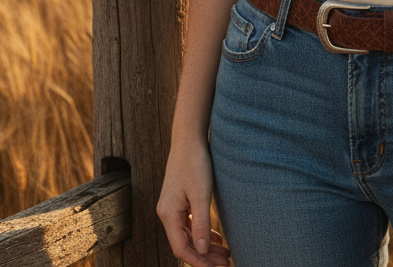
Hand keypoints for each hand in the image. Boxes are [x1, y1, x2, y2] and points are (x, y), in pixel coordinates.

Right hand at [156, 138, 231, 266]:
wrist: (189, 139)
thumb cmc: (195, 163)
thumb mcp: (201, 194)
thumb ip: (201, 223)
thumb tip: (201, 250)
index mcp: (168, 214)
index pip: (181, 248)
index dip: (197, 261)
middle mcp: (167, 214)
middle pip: (185, 244)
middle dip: (204, 256)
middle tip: (225, 264)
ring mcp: (172, 207)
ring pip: (188, 235)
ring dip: (205, 246)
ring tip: (224, 254)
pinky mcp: (179, 201)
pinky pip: (189, 224)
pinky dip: (202, 232)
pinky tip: (216, 238)